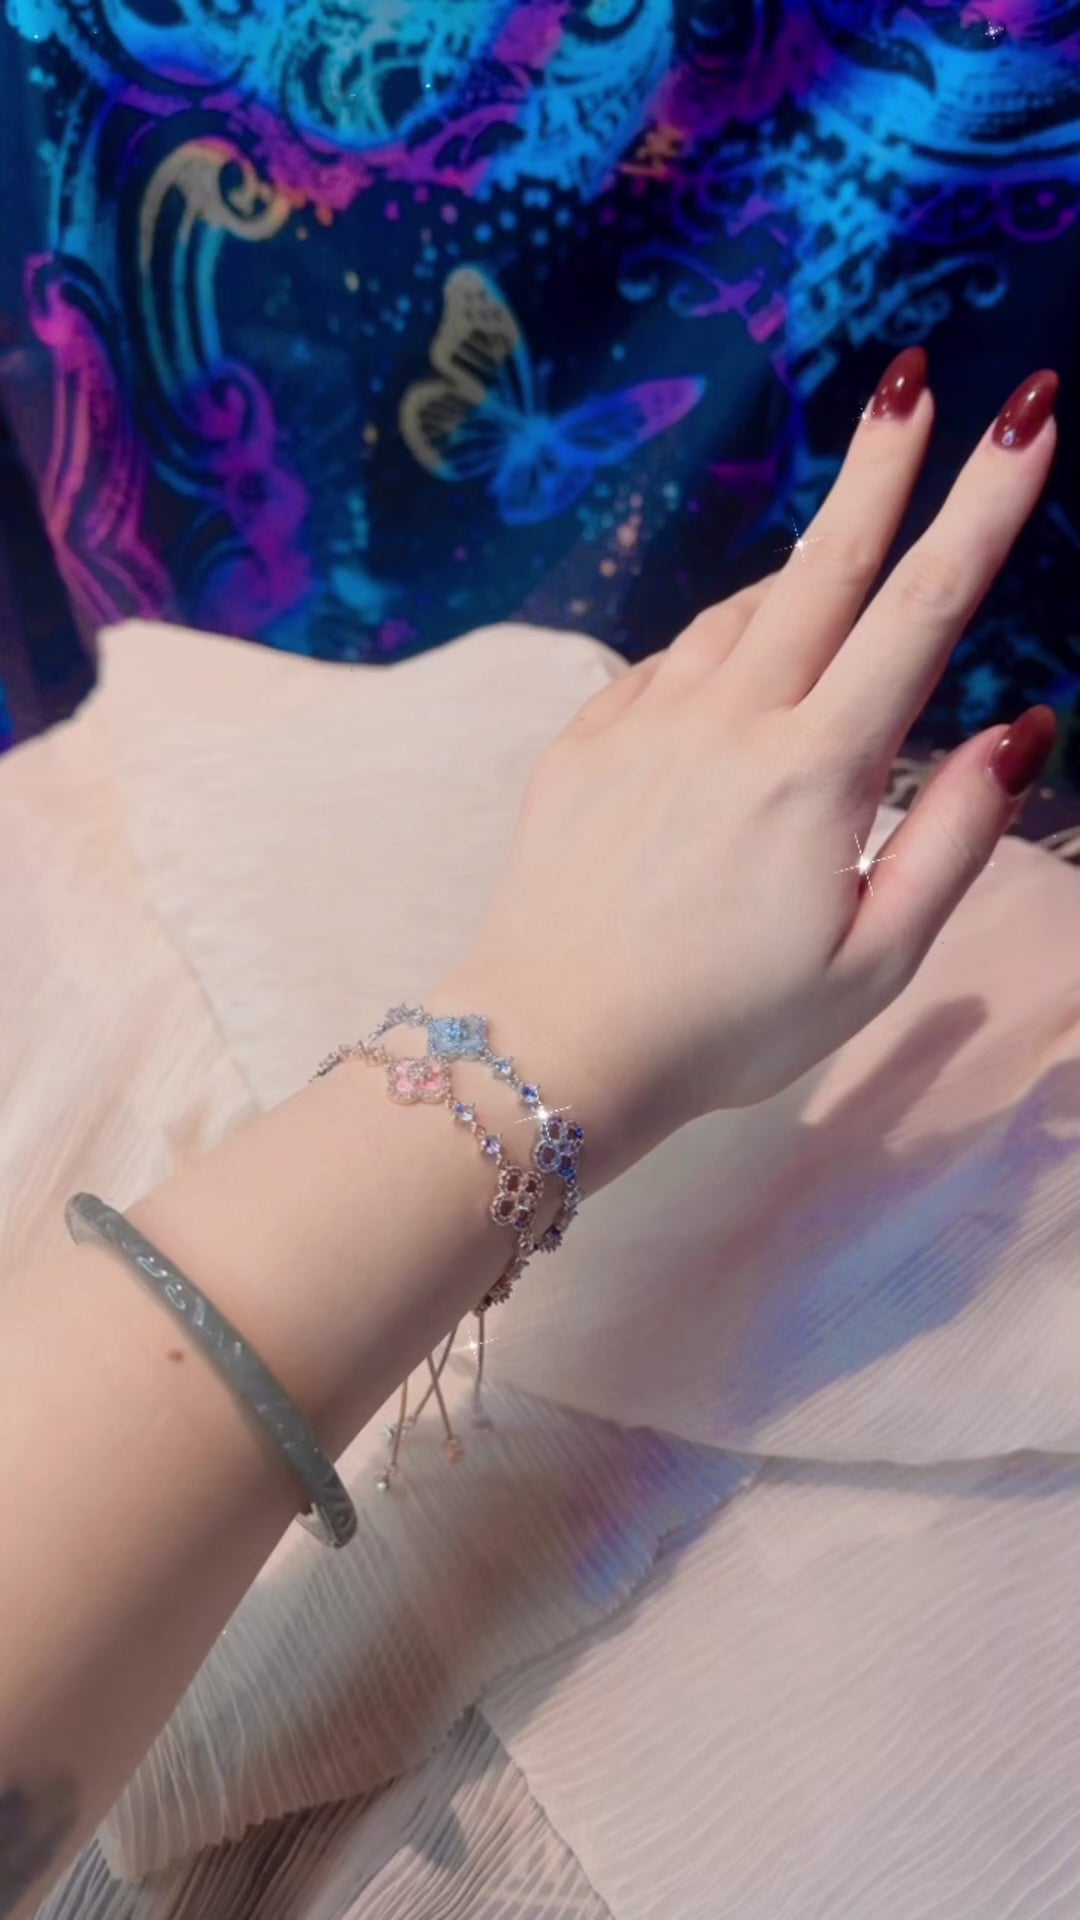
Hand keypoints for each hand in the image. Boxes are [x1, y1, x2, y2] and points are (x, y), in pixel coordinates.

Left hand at [440, 354, 1058, 1191]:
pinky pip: (672, 660)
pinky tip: (735, 689)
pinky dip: (722, 649)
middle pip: (824, 565)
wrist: (551, 1045)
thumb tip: (1020, 731)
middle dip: (883, 464)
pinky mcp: (585, 736)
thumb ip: (953, 840)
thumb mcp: (872, 965)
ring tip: (839, 582)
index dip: (981, 505)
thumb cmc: (727, 1025)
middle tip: (921, 377)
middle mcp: (730, 721)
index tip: (1023, 415)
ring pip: (744, 610)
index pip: (919, 613)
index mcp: (815, 774)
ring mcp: (647, 719)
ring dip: (802, 576)